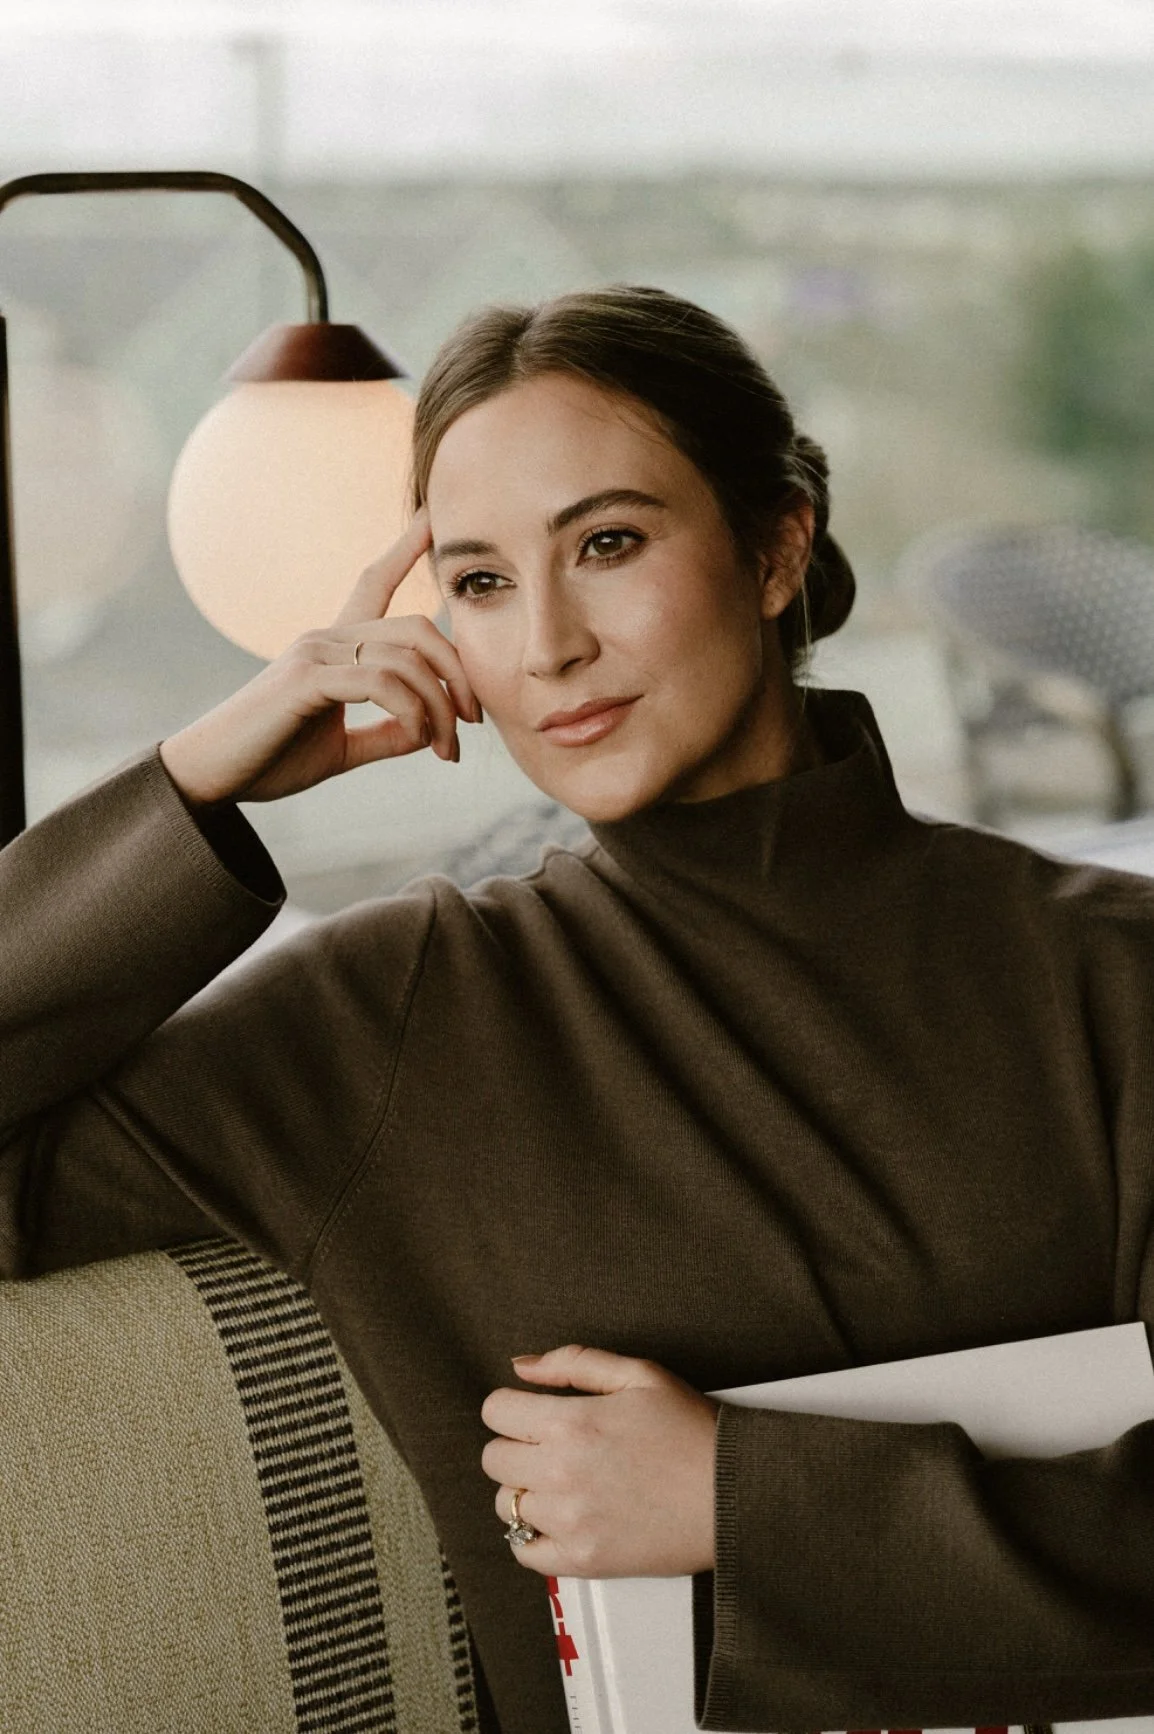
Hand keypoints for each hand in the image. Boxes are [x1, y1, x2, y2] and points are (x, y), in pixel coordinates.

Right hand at [159, 507, 482, 805]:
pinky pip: (380, 682)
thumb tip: (430, 728)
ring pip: (406, 660)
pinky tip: (418, 738)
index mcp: (334, 646)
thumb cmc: (271, 760)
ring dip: (439, 707)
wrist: (212, 776)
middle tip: (473, 721)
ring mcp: (314, 652)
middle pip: (417, 629)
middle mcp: (326, 637)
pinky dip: (411, 711)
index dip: (407, 547)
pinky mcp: (306, 677)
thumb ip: (387, 734)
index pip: (374, 582)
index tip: (436, 516)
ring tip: (446, 749)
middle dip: (458, 672)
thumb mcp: (344, 748)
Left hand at [480, 1344, 719, 1577]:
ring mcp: (569, 1521)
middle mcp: (560, 1473)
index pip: (496, 1412)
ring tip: (561, 1482)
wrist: (732, 1494)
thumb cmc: (691, 1431)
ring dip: (525, 1490)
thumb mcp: (639, 1374)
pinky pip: (524, 1551)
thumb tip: (522, 1367)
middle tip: (548, 1446)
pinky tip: (561, 1518)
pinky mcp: (582, 1560)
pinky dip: (533, 1536)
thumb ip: (574, 1362)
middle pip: (494, 1459)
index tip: (530, 1413)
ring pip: (506, 1505)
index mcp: (571, 1422)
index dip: (511, 1407)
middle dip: (516, 1446)